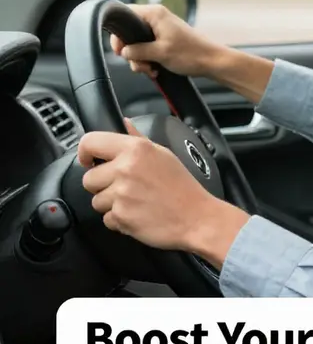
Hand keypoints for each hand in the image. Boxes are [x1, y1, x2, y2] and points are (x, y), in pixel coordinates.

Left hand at [78, 119, 248, 267]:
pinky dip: (119, 220)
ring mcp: (122, 194)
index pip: (90, 142)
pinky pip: (107, 219)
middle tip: (126, 187)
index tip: (89, 161)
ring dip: (111, 204)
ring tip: (136, 201)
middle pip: (88, 178)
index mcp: (136, 149)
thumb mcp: (164, 154)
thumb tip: (124, 123)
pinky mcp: (121, 216)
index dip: (85, 153)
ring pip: (96, 200)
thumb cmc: (183, 188)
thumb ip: (138, 139)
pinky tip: (138, 214)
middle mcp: (126, 169)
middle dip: (103, 185)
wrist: (197, 218)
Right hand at [110, 4, 225, 78]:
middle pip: (130, 32)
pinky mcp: (166, 39)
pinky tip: (155, 70)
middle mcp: (157, 18)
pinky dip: (149, 60)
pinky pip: (149, 48)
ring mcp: (162, 29)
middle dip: (132, 52)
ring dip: (141, 59)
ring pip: (139, 43)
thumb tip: (124, 51)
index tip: (120, 50)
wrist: (212, 62)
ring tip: (151, 69)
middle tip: (140, 65)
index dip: (119, 34)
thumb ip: (137, 51)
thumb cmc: (191, 54)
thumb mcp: (159, 53)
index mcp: (155, 14)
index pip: (125, 14)